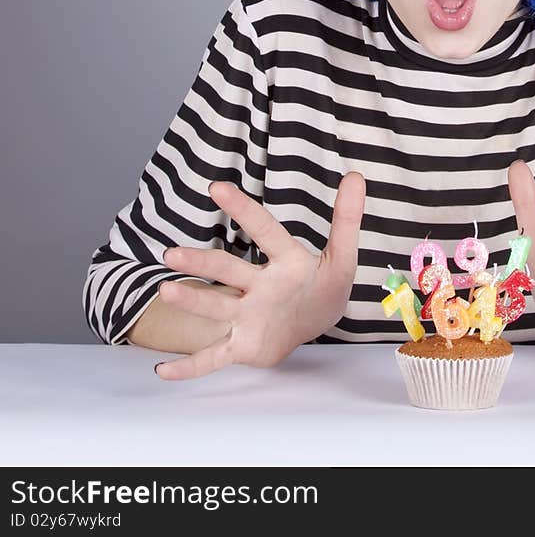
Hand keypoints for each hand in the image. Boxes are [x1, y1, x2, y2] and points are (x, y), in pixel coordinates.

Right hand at [154, 170, 365, 379]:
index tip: (217, 187)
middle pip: (228, 270)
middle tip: (171, 254)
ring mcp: (247, 315)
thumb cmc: (322, 286)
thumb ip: (347, 219)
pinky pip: (215, 356)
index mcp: (285, 261)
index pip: (264, 231)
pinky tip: (165, 371)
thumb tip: (356, 176)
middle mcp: (259, 285)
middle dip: (201, 262)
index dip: (243, 210)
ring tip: (165, 291)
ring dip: (193, 300)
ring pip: (216, 306)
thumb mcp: (341, 257)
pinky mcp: (243, 345)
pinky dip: (191, 366)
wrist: (312, 324)